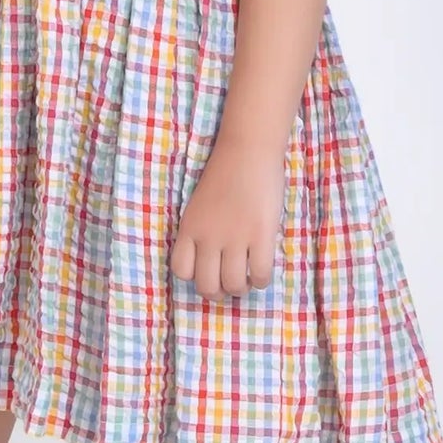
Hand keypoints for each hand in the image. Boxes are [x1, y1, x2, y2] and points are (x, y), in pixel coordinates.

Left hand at [170, 140, 286, 298]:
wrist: (248, 149)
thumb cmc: (225, 172)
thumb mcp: (199, 204)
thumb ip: (202, 230)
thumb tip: (213, 259)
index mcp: (189, 228)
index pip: (181, 270)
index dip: (195, 277)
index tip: (208, 270)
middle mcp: (208, 237)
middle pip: (207, 286)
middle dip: (219, 292)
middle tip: (230, 283)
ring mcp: (235, 237)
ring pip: (234, 284)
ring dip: (241, 287)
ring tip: (247, 277)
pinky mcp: (261, 235)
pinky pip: (259, 274)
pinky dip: (261, 279)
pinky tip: (262, 269)